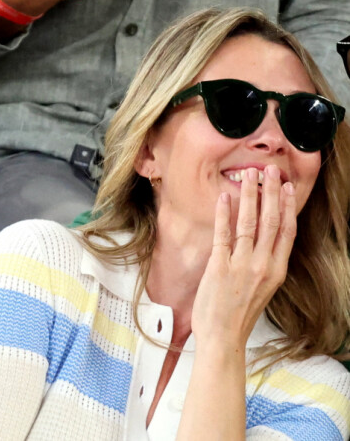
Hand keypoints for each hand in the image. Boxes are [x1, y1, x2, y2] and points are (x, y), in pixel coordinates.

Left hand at [191, 165, 296, 351]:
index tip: (287, 187)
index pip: (287, 231)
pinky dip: (224, 214)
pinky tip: (225, 198)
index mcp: (276, 271)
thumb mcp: (261, 288)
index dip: (288, 206)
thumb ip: (263, 264)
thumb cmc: (238, 314)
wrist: (223, 337)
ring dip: (249, 196)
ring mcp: (242, 265)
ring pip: (249, 223)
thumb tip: (261, 240)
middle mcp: (262, 266)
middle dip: (271, 193)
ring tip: (248, 175)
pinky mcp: (220, 266)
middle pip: (271, 221)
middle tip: (270, 171)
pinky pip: (223, 234)